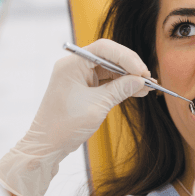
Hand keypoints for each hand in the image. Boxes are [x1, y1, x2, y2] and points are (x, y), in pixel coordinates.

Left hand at [0, 39, 151, 195]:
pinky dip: (121, 85)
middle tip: (147, 79)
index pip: (104, 49)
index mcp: (72, 64)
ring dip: (128, 77)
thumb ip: (120, 89)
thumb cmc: (64, 126)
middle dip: (129, 67)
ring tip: (146, 87)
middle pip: (108, 56)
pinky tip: (137, 91)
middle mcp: (75, 66)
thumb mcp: (97, 106)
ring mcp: (79, 76)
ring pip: (110, 69)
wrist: (47, 146)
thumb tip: (140, 81)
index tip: (142, 71)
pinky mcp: (84, 87)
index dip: (126, 57)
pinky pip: (106, 81)